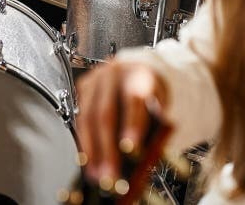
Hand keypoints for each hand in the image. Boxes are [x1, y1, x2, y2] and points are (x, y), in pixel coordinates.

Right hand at [76, 60, 168, 184]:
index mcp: (140, 73)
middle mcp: (115, 73)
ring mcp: (96, 78)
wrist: (145, 69)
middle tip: (110, 176)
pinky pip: (81, 117)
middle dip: (106, 149)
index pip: (134, 99)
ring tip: (96, 175)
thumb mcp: (163, 108)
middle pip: (105, 113)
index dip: (132, 126)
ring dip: (91, 150)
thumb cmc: (155, 94)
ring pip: (87, 117)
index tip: (132, 151)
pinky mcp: (84, 87)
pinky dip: (84, 142)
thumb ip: (155, 130)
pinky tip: (88, 160)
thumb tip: (141, 162)